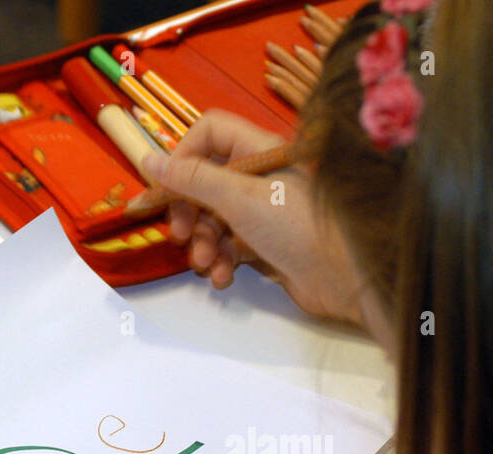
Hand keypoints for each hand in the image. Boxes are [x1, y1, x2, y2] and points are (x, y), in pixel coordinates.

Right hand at [142, 110, 367, 327]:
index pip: (210, 133)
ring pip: (214, 219)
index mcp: (261, 151)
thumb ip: (192, 178)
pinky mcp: (266, 246)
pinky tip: (223, 278)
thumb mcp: (239, 198)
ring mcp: (264, 213)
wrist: (344, 280)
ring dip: (203, 243)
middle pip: (205, 180)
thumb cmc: (298, 229)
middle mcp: (261, 177)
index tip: (166, 186)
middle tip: (181, 235)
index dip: (184, 155)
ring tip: (206, 264)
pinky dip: (221, 262)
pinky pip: (230, 247)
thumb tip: (148, 159)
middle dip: (188, 210)